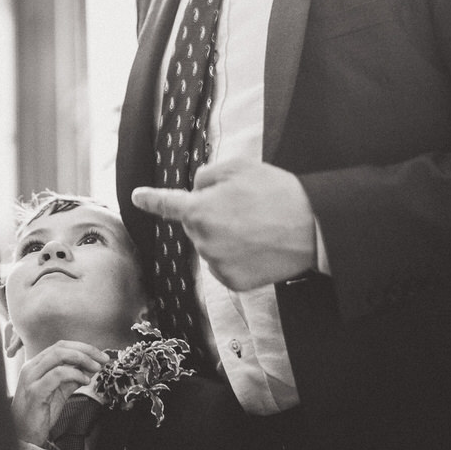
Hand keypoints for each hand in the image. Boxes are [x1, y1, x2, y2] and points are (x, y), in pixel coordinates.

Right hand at [10, 341, 108, 447]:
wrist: (24, 436)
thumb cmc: (40, 414)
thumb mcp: (60, 392)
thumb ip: (72, 378)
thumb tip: (90, 367)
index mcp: (36, 365)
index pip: (60, 346)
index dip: (83, 347)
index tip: (100, 356)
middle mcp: (31, 368)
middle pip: (61, 347)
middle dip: (86, 350)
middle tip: (103, 360)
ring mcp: (31, 378)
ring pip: (58, 355)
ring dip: (82, 359)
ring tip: (96, 369)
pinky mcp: (35, 392)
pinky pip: (57, 375)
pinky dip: (74, 374)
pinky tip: (85, 380)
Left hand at [131, 159, 316, 291]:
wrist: (313, 228)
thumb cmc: (277, 192)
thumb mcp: (239, 167)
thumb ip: (207, 176)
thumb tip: (196, 191)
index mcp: (199, 211)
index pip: (167, 204)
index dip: (150, 199)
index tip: (137, 197)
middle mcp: (203, 241)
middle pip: (196, 225)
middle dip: (211, 215)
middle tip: (245, 207)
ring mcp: (217, 264)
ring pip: (209, 246)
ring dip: (224, 237)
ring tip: (257, 227)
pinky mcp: (233, 282)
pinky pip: (223, 265)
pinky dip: (235, 257)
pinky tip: (257, 247)